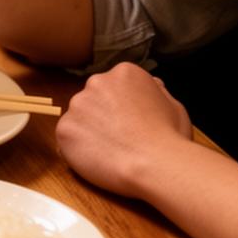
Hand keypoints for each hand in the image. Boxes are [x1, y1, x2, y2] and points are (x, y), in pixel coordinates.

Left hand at [57, 63, 194, 198]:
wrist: (155, 164)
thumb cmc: (169, 138)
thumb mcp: (173, 106)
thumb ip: (157, 91)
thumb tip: (153, 84)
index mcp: (124, 73)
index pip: (115, 86)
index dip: (123, 107)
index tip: (131, 123)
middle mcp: (96, 82)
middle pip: (94, 100)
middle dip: (102, 117)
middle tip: (120, 138)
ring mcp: (77, 105)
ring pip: (79, 118)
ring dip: (89, 132)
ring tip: (111, 150)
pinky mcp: (64, 128)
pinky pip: (68, 138)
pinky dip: (78, 149)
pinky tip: (98, 158)